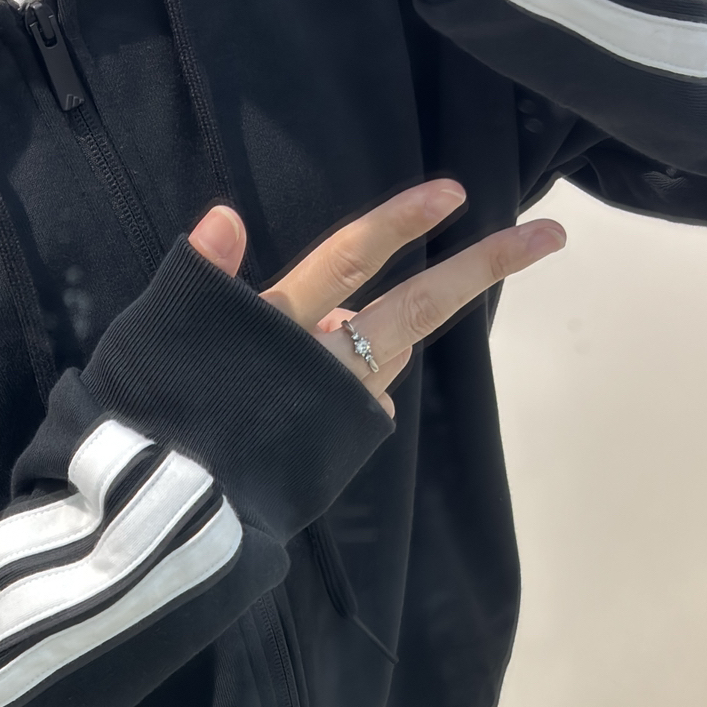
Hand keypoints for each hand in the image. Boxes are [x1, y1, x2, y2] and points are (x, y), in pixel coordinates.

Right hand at [190, 181, 564, 414]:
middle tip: (548, 235)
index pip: (350, 259)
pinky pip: (360, 398)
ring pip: (385, 353)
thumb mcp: (168, 333)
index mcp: (280, 326)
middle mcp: (327, 365)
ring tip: (330, 328)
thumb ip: (205, 276)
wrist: (167, 513)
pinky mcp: (342, 446)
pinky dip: (348, 380)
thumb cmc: (158, 416)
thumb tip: (225, 217)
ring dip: (380, 331)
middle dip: (484, 267)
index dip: (400, 221)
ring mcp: (341, 409)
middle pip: (416, 307)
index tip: (456, 194)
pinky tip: (311, 390)